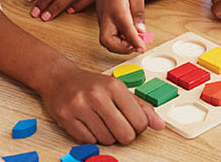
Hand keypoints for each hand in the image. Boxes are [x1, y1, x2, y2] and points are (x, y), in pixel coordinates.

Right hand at [39, 64, 163, 143]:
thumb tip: (160, 125)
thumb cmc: (92, 85)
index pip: (139, 121)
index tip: (133, 123)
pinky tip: (89, 124)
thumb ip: (141, 107)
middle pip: (124, 134)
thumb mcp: (119, 89)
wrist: (60, 79)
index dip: (139, 127)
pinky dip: (92, 137)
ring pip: (106, 140)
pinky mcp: (66, 118)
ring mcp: (80, 107)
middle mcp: (97, 95)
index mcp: (114, 86)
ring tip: (101, 122)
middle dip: (125, 135)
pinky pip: (88, 141)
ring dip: (107, 136)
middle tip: (119, 127)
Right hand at [96, 0, 148, 53]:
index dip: (133, 40)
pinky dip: (119, 43)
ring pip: (106, 42)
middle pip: (107, 40)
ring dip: (121, 47)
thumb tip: (142, 31)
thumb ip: (138, 13)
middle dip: (122, 49)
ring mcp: (102, 22)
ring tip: (135, 40)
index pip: (124, 28)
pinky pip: (109, 39)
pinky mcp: (103, 25)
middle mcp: (105, 17)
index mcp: (115, 7)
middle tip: (138, 44)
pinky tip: (130, 36)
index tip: (142, 48)